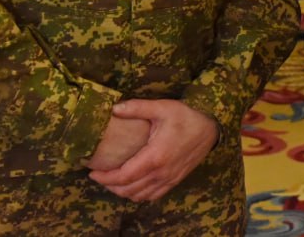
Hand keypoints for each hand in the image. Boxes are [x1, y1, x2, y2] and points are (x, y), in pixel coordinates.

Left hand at [89, 99, 219, 201]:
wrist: (211, 125)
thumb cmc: (186, 115)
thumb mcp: (162, 107)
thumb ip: (137, 108)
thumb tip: (114, 108)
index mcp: (155, 157)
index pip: (123, 176)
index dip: (105, 178)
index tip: (93, 172)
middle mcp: (161, 172)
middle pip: (128, 190)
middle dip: (110, 186)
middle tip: (100, 175)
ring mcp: (169, 179)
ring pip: (140, 195)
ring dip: (123, 192)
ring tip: (114, 181)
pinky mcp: (176, 180)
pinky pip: (153, 195)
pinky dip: (139, 194)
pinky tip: (134, 185)